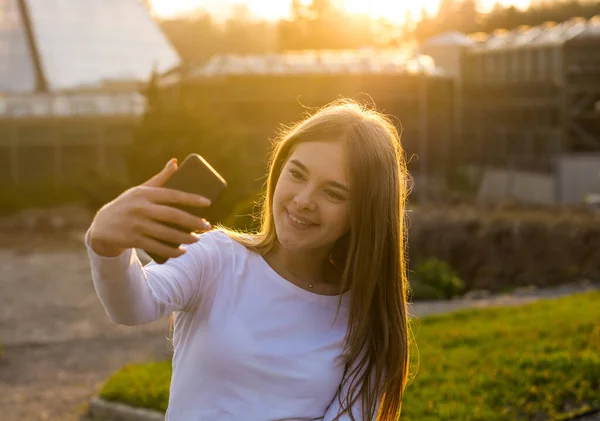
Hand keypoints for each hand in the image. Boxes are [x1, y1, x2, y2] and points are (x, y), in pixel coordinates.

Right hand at [89, 158, 211, 257]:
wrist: (102, 225)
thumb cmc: (128, 204)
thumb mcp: (141, 190)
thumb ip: (160, 178)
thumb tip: (176, 162)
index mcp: (145, 193)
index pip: (172, 195)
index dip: (191, 198)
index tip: (208, 202)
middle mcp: (140, 208)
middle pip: (172, 215)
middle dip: (192, 222)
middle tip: (207, 226)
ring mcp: (136, 225)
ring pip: (166, 233)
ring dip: (185, 238)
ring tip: (197, 239)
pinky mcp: (133, 240)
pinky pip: (156, 247)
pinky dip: (171, 251)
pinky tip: (183, 251)